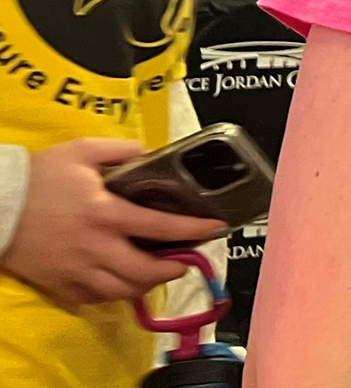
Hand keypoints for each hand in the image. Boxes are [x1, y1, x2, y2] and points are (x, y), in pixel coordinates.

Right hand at [0, 139, 222, 307]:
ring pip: (122, 291)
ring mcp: (76, 270)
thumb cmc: (37, 177)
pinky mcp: (59, 284)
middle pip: (145, 272)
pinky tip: (122, 281)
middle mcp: (95, 246)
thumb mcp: (81, 151)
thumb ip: (121, 150)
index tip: (215, 229)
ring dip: (147, 285)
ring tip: (157, 273)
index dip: (194, 230)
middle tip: (183, 260)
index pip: (161, 227)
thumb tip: (149, 153)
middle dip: (173, 270)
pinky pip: (94, 299)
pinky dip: (114, 294)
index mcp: (106, 213)